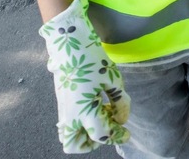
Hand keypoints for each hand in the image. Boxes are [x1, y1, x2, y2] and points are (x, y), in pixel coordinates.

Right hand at [39, 0, 129, 152]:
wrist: (68, 43)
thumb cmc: (92, 60)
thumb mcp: (112, 79)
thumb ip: (119, 102)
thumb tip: (122, 119)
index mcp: (84, 111)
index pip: (103, 134)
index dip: (117, 135)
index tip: (127, 133)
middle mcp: (70, 116)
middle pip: (76, 145)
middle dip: (93, 142)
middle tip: (108, 127)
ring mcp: (63, 110)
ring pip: (67, 137)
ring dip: (83, 136)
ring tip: (100, 119)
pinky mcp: (61, 102)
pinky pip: (67, 124)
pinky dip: (80, 124)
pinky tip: (94, 108)